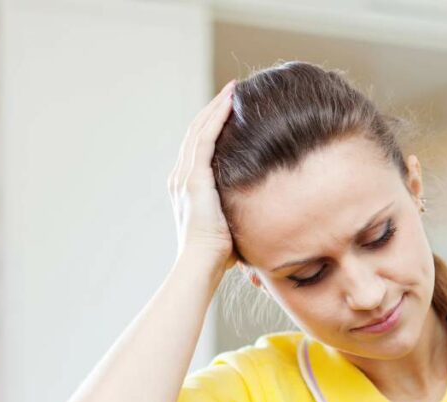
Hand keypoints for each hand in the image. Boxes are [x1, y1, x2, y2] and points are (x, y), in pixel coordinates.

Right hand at [168, 79, 237, 273]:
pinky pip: (204, 139)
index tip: (230, 113)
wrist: (200, 267)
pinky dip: (216, 118)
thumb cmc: (219, 259)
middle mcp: (181, 178)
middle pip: (197, 134)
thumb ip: (240, 215)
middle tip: (232, 92)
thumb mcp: (231, 228)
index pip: (199, 150)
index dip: (212, 128)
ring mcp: (185, 176)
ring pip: (200, 130)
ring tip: (232, 90)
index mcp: (187, 189)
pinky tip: (229, 104)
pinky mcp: (194, 178)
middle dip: (214, 111)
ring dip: (216, 108)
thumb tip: (265, 216)